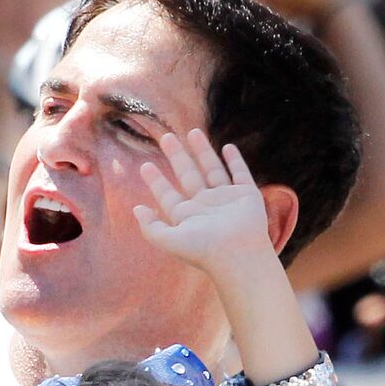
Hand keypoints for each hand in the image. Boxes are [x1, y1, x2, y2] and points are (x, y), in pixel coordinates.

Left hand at [134, 129, 275, 282]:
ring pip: (212, 169)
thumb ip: (150, 227)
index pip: (168, 194)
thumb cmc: (203, 249)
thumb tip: (136, 209)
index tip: (144, 166)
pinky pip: (240, 173)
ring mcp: (227, 199)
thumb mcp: (169, 240)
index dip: (156, 181)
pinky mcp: (247, 195)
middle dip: (177, 157)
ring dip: (203, 151)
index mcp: (187, 216)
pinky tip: (228, 147)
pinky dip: (235, 161)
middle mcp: (206, 205)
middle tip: (166, 137)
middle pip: (188, 175)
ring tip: (193, 131)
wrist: (238, 254)